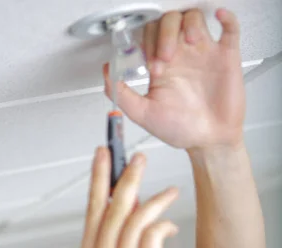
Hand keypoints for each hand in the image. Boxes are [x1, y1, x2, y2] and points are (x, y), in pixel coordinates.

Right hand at [78, 147, 192, 247]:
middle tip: (140, 158)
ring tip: (171, 192)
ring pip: (135, 219)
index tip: (104, 152)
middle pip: (113, 209)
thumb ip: (120, 230)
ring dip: (156, 200)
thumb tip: (129, 193)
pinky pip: (154, 234)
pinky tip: (171, 226)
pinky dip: (165, 223)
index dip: (99, 178)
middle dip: (127, 178)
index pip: (93, 209)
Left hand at [103, 8, 244, 149]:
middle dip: (164, 35)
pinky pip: (230, 27)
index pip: (149, 35)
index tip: (150, 65)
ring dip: (188, 24)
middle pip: (169, 21)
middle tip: (165, 57)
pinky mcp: (226, 57)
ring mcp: (204, 53)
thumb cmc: (180, 129)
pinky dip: (226, 16)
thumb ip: (122, 94)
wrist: (209, 142)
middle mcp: (181, 56)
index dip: (147, 43)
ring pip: (194, 18)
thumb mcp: (144, 114)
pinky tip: (218, 17)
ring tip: (189, 44)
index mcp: (162, 65)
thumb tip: (106, 73)